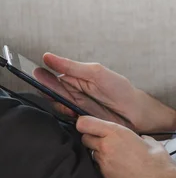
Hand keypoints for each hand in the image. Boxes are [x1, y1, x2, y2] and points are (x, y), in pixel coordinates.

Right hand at [40, 53, 175, 132]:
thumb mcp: (96, 74)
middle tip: (44, 88)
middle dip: (48, 89)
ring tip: (66, 103)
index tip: (37, 72)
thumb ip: (72, 67)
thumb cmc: (121, 90)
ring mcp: (77, 106)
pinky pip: (65, 118)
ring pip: (58, 104)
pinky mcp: (80, 120)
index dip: (46, 75)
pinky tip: (72, 113)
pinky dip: (66, 115)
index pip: (56, 74)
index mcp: (79, 77)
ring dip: (58, 104)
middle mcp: (75, 91)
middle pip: (53, 90)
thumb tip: (48, 57)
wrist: (137, 113)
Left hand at [77, 116, 175, 177]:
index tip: (88, 125)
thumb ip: (140, 137)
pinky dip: (105, 164)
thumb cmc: (156, 160)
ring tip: (116, 155)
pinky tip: (118, 166)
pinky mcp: (105, 175)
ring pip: (92, 153)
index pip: (86, 123)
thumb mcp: (149, 141)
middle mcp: (107, 146)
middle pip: (85, 138)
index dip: (84, 123)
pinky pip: (99, 166)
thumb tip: (141, 138)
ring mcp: (104, 162)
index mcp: (117, 132)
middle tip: (104, 140)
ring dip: (100, 152)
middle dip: (91, 138)